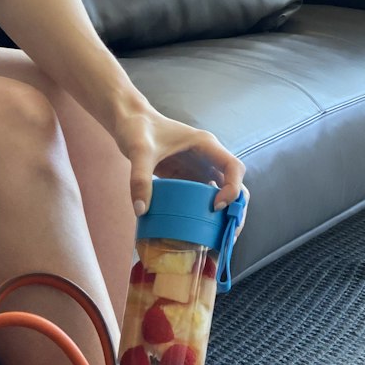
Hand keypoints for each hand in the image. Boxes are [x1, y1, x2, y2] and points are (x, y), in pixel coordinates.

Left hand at [116, 108, 247, 225]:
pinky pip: (204, 200)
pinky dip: (206, 217)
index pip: (234, 168)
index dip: (233, 188)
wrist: (128, 121)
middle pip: (235, 186)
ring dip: (224, 217)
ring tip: (219, 243)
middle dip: (236, 211)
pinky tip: (201, 235)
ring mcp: (200, 169)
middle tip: (228, 237)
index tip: (217, 206)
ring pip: (222, 195)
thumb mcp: (138, 151)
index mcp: (206, 146)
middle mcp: (208, 158)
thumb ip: (139, 178)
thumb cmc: (137, 128)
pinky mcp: (188, 179)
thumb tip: (141, 210)